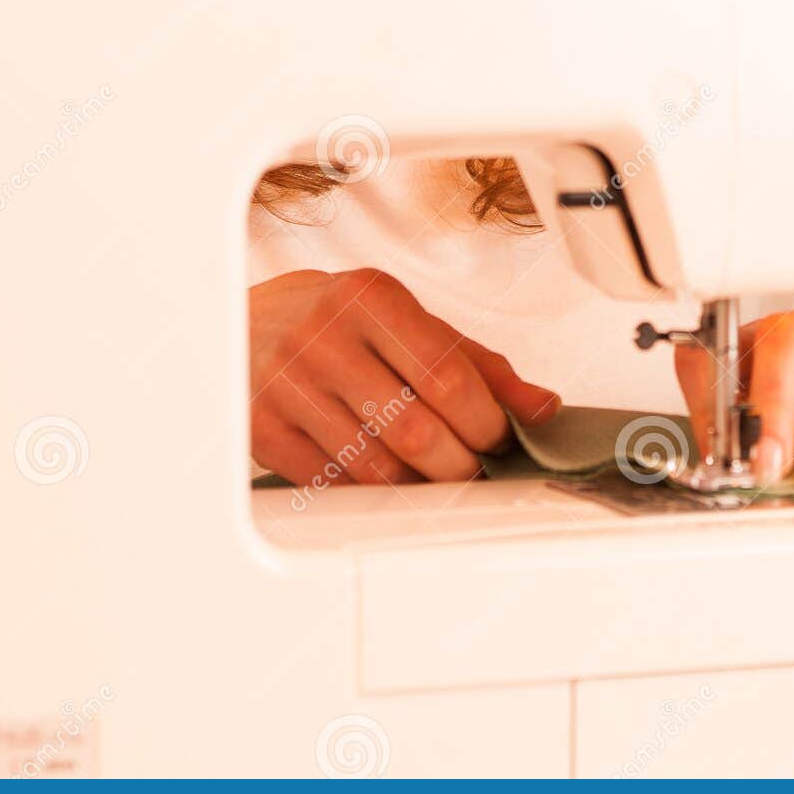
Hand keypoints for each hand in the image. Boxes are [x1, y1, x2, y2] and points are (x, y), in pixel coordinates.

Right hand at [249, 267, 561, 487]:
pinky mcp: (265, 430)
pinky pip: (335, 485)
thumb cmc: (346, 323)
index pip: (446, 375)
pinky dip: (373, 495)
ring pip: (376, 467)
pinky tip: (388, 481)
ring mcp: (288, 385)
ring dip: (420, 487)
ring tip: (436, 478)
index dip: (486, 421)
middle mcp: (324, 336)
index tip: (500, 438)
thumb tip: (543, 408)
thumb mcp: (413, 323)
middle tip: (474, 467)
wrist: (250, 321)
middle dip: (460, 463)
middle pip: (415, 430)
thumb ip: (480, 366)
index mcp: (370, 298)